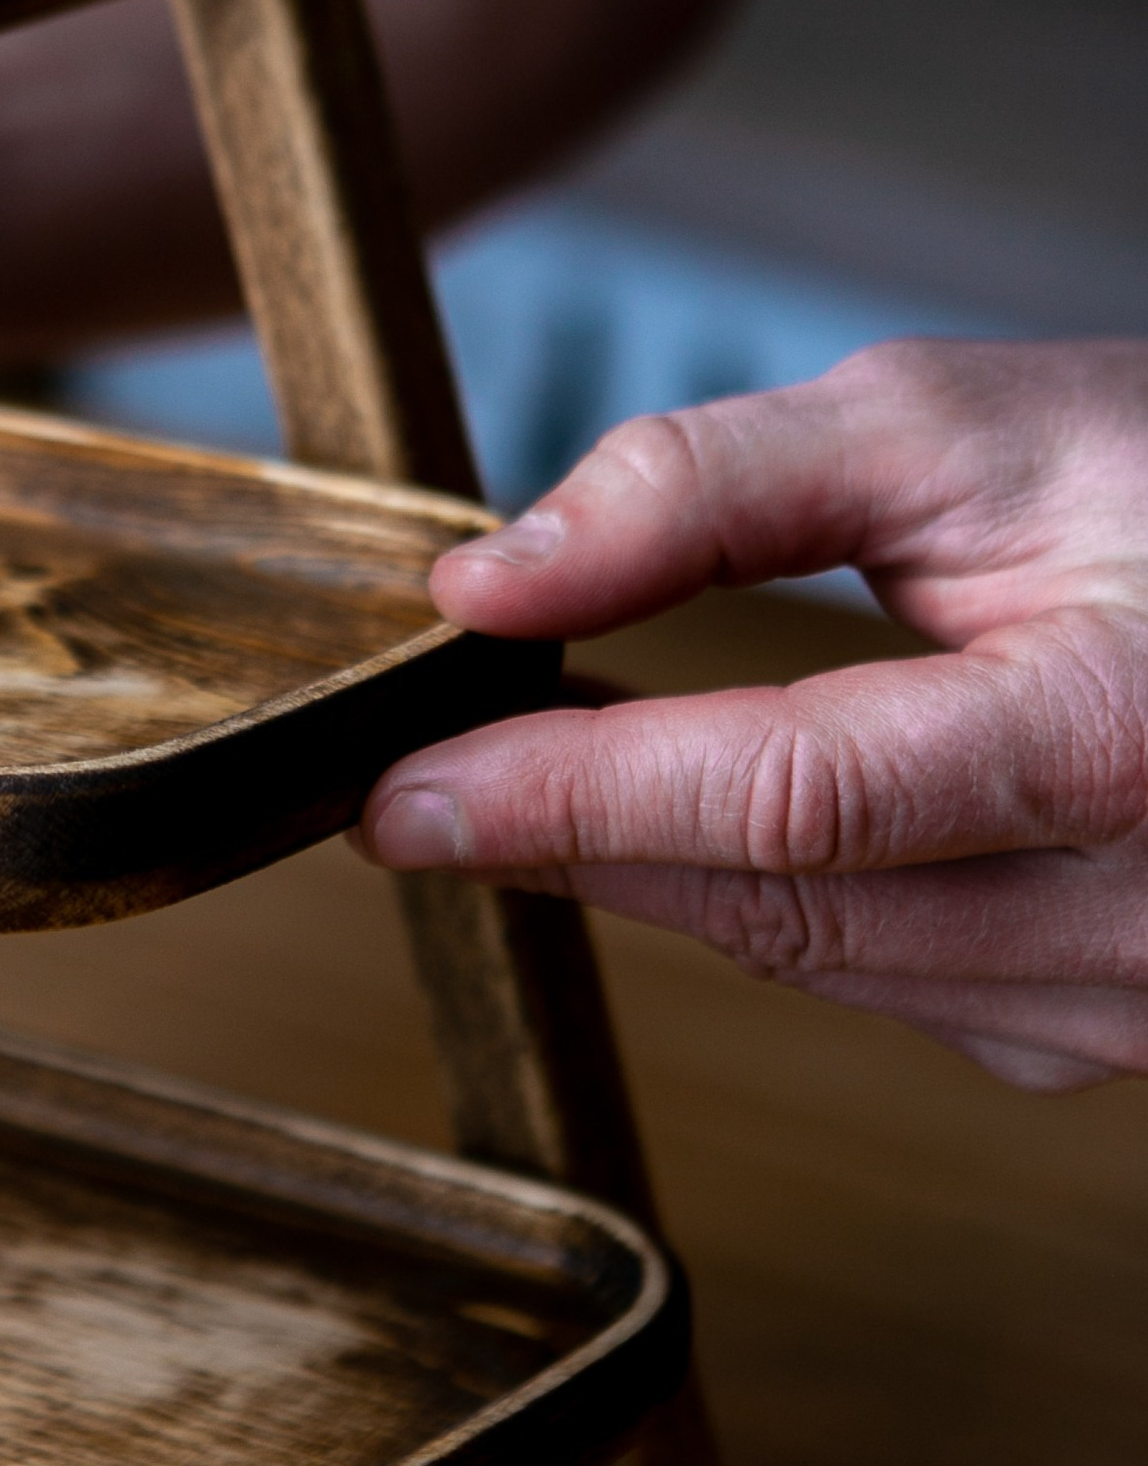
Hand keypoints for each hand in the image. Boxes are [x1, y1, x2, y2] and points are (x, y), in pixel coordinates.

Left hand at [355, 341, 1147, 1091]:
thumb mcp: (972, 427)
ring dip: (657, 873)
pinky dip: (773, 902)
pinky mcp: (1110, 1037)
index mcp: (1118, 740)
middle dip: (571, 838)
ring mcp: (1137, 1007)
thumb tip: (490, 583)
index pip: (785, 804)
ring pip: (813, 959)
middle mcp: (1145, 920)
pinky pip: (886, 983)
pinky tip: (705, 823)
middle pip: (774, 905)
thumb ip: (713, 486)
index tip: (394, 792)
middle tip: (410, 777)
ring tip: (533, 772)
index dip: (569, 798)